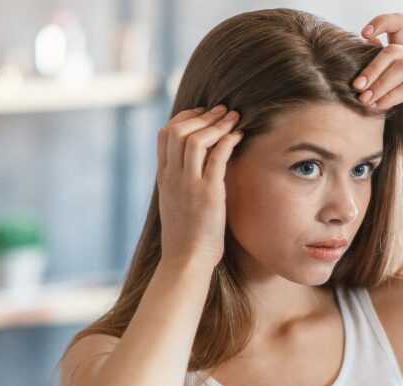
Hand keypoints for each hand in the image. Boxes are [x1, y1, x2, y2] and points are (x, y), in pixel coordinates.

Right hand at [156, 105, 243, 268]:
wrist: (186, 259)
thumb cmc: (185, 236)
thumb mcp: (175, 204)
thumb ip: (180, 183)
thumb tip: (193, 168)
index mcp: (163, 177)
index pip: (165, 134)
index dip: (183, 118)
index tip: (201, 114)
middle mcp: (173, 177)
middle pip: (179, 130)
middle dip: (202, 115)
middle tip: (222, 110)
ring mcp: (189, 184)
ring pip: (196, 139)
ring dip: (216, 124)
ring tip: (233, 118)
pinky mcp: (208, 193)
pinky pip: (217, 157)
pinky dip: (228, 141)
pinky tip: (239, 136)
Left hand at [355, 13, 402, 156]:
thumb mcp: (387, 95)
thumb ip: (376, 79)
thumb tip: (350, 65)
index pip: (398, 24)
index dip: (381, 23)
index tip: (363, 33)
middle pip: (392, 50)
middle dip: (370, 68)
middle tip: (356, 87)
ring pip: (401, 66)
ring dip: (379, 83)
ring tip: (365, 100)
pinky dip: (391, 96)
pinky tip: (379, 107)